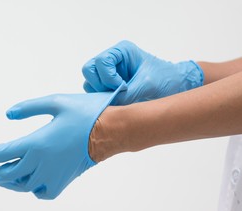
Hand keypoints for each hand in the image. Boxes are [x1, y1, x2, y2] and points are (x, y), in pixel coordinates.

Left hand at [0, 84, 125, 199]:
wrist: (111, 132)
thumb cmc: (86, 114)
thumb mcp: (56, 102)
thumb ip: (28, 107)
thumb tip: (8, 114)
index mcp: (37, 143)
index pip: (2, 153)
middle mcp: (41, 163)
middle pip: (6, 173)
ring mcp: (52, 175)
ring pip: (21, 185)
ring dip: (6, 181)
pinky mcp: (63, 180)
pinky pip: (41, 192)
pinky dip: (31, 189)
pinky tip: (27, 184)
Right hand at [82, 40, 203, 103]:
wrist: (173, 86)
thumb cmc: (164, 80)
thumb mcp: (146, 86)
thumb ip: (125, 95)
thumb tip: (106, 106)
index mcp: (122, 51)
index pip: (101, 61)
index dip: (107, 77)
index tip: (122, 87)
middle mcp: (112, 59)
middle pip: (89, 70)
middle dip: (100, 84)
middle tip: (116, 93)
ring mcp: (107, 72)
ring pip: (89, 82)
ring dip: (100, 93)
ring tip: (119, 97)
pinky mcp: (107, 85)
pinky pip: (94, 92)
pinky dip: (101, 98)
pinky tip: (117, 100)